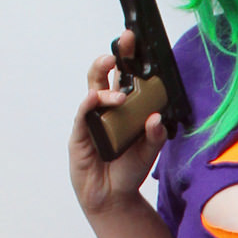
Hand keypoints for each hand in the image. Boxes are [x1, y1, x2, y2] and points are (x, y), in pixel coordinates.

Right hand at [69, 29, 166, 215]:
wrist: (112, 197)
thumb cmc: (128, 170)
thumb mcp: (148, 152)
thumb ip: (155, 136)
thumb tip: (157, 118)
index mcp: (126, 108)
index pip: (127, 77)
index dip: (130, 59)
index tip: (137, 40)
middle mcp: (107, 108)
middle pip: (106, 74)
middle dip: (114, 56)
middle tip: (124, 42)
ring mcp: (92, 118)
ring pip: (93, 88)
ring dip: (102, 77)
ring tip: (116, 84)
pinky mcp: (81, 132)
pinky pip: (83, 113)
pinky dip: (90, 103)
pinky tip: (97, 99)